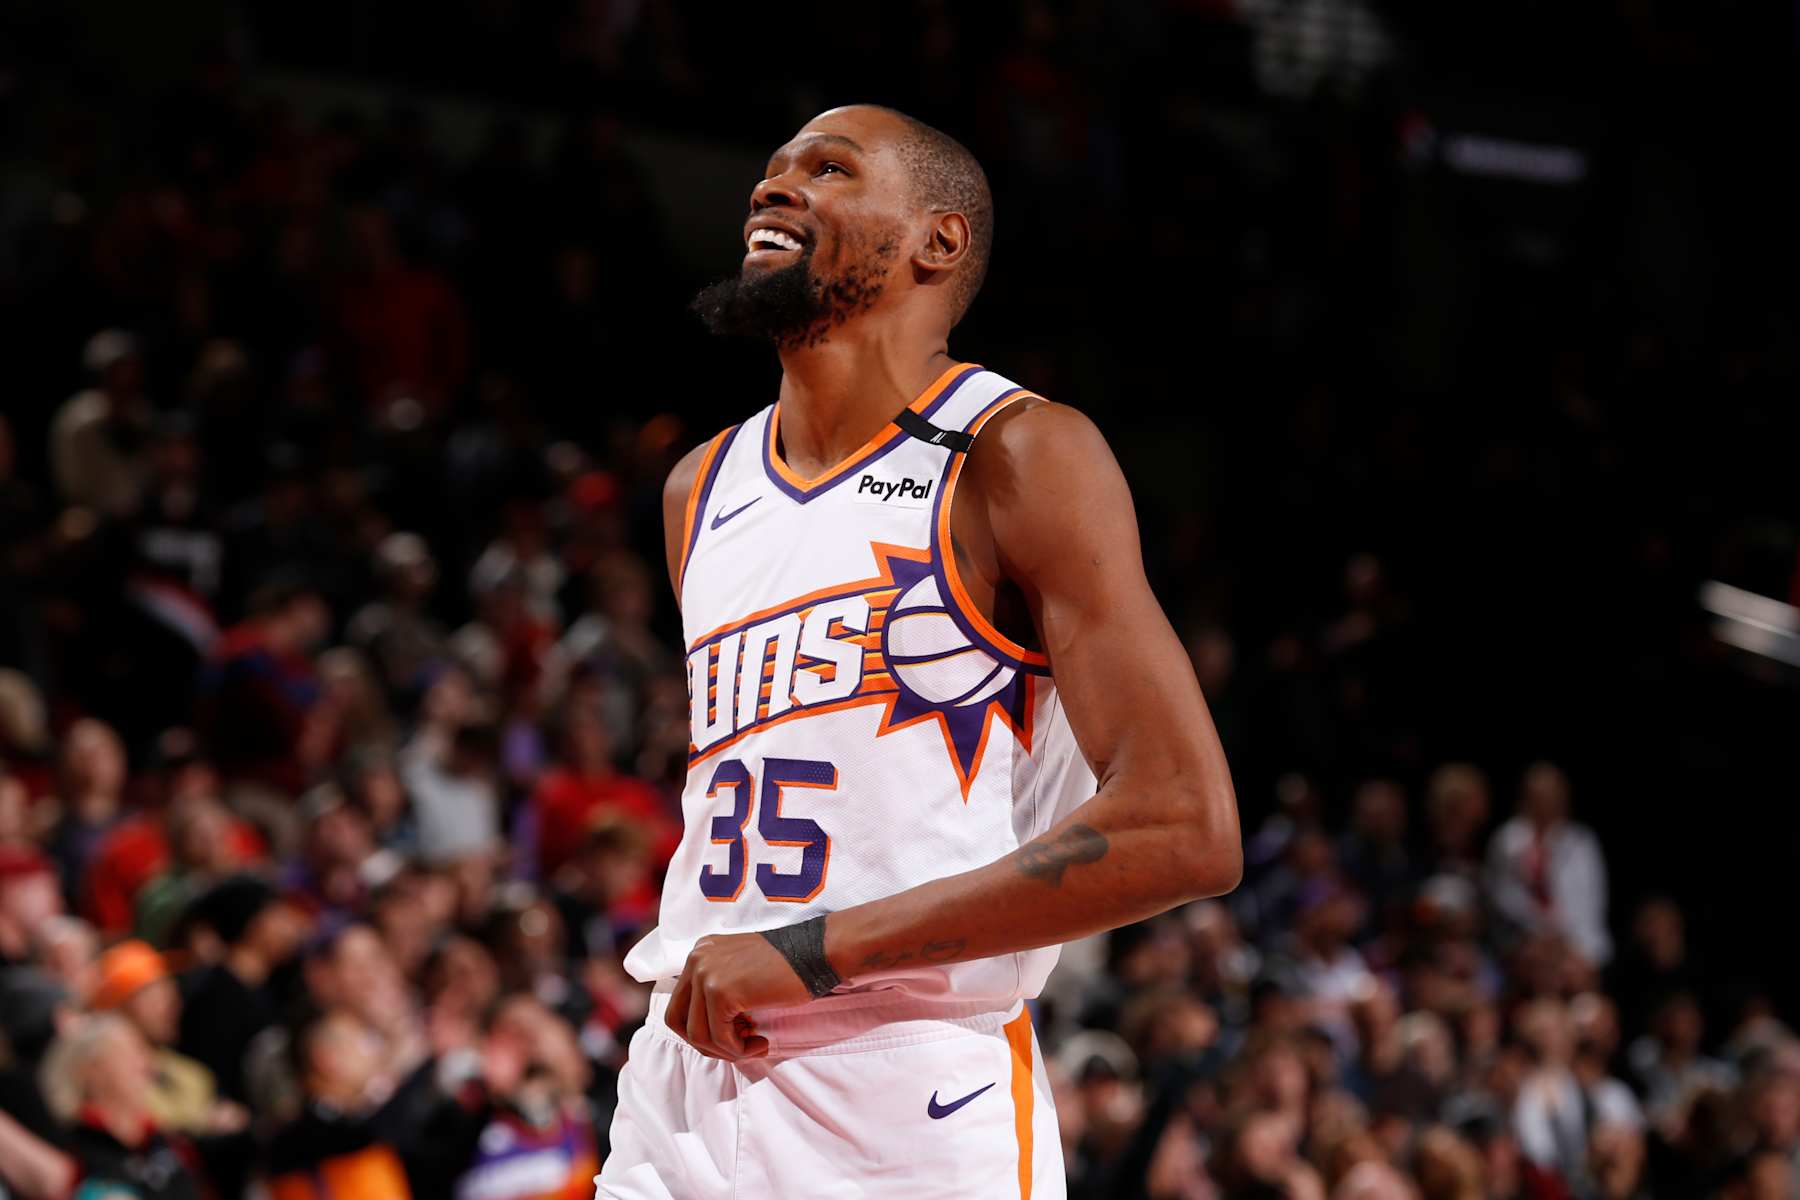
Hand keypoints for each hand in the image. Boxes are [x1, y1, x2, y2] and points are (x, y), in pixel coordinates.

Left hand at [666, 932, 812, 1060]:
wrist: (817, 953)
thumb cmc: (788, 967)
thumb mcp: (742, 971)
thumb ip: (719, 991)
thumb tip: (705, 1035)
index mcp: (700, 952)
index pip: (681, 1005)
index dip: (703, 1029)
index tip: (735, 1035)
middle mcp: (696, 958)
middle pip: (677, 1020)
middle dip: (706, 1044)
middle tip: (738, 1048)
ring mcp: (706, 973)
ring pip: (696, 1034)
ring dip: (726, 1050)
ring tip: (754, 1045)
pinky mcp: (721, 991)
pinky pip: (720, 1038)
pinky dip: (739, 1050)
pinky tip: (761, 1042)